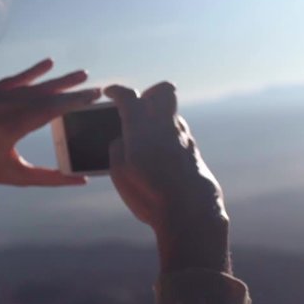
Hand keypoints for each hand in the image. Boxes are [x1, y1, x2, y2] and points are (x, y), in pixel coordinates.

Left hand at [0, 58, 100, 185]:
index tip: (90, 97)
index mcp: (7, 132)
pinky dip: (32, 72)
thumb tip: (81, 179)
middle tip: (94, 88)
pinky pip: (13, 80)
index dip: (70, 103)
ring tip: (81, 75)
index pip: (45, 112)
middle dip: (70, 91)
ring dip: (57, 81)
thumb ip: (51, 179)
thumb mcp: (18, 177)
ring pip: (30, 87)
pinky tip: (50, 63)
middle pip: (41, 97)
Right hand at [105, 82, 229, 272]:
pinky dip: (167, 140)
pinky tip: (159, 157)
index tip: (110, 93)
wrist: (190, 212)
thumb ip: (117, 148)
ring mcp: (184, 138)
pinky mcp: (194, 154)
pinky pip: (179, 136)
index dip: (117, 91)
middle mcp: (166, 127)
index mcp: (142, 128)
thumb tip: (122, 140)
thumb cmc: (149, 194)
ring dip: (159, 120)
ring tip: (145, 138)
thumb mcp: (120, 172)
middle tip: (138, 105)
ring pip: (173, 116)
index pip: (129, 97)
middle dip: (150, 92)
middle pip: (164, 91)